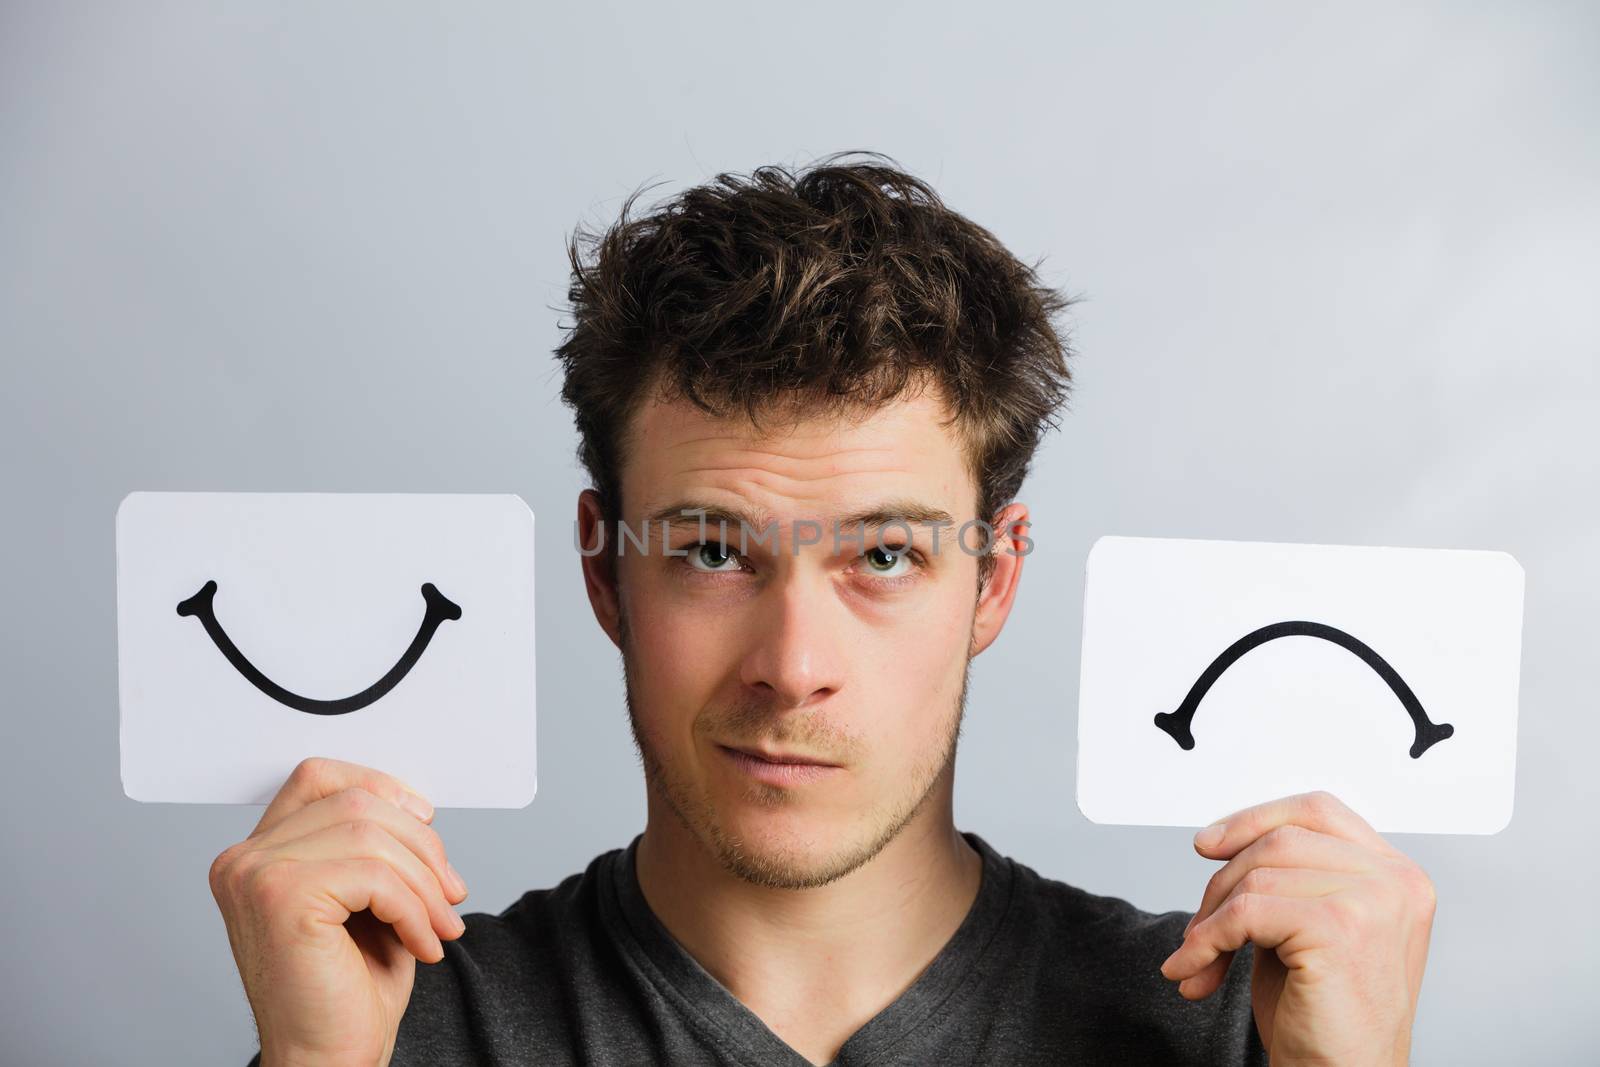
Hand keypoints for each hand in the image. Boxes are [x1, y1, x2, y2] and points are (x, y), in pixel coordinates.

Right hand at [208, 757, 469, 1066]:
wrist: (328, 1061)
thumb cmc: (348, 989)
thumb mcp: (369, 898)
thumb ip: (376, 846)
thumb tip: (416, 805)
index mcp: (257, 854)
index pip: (319, 777)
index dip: (380, 787)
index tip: (425, 821)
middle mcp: (244, 860)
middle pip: (357, 803)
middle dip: (421, 846)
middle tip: (450, 895)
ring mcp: (256, 875)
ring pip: (372, 834)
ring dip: (424, 883)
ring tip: (440, 925)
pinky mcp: (280, 897)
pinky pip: (375, 875)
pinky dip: (414, 908)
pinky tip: (423, 944)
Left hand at [1159, 791, 1435, 1065]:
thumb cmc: (1324, 1015)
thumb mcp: (1306, 926)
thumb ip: (1285, 878)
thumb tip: (1216, 839)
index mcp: (1396, 875)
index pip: (1317, 811)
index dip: (1255, 818)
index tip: (1208, 844)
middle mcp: (1395, 881)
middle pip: (1279, 840)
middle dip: (1222, 883)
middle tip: (1197, 932)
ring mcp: (1373, 900)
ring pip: (1257, 874)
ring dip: (1210, 918)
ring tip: (1199, 958)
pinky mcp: (1340, 927)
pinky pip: (1246, 911)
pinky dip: (1207, 940)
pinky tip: (1196, 971)